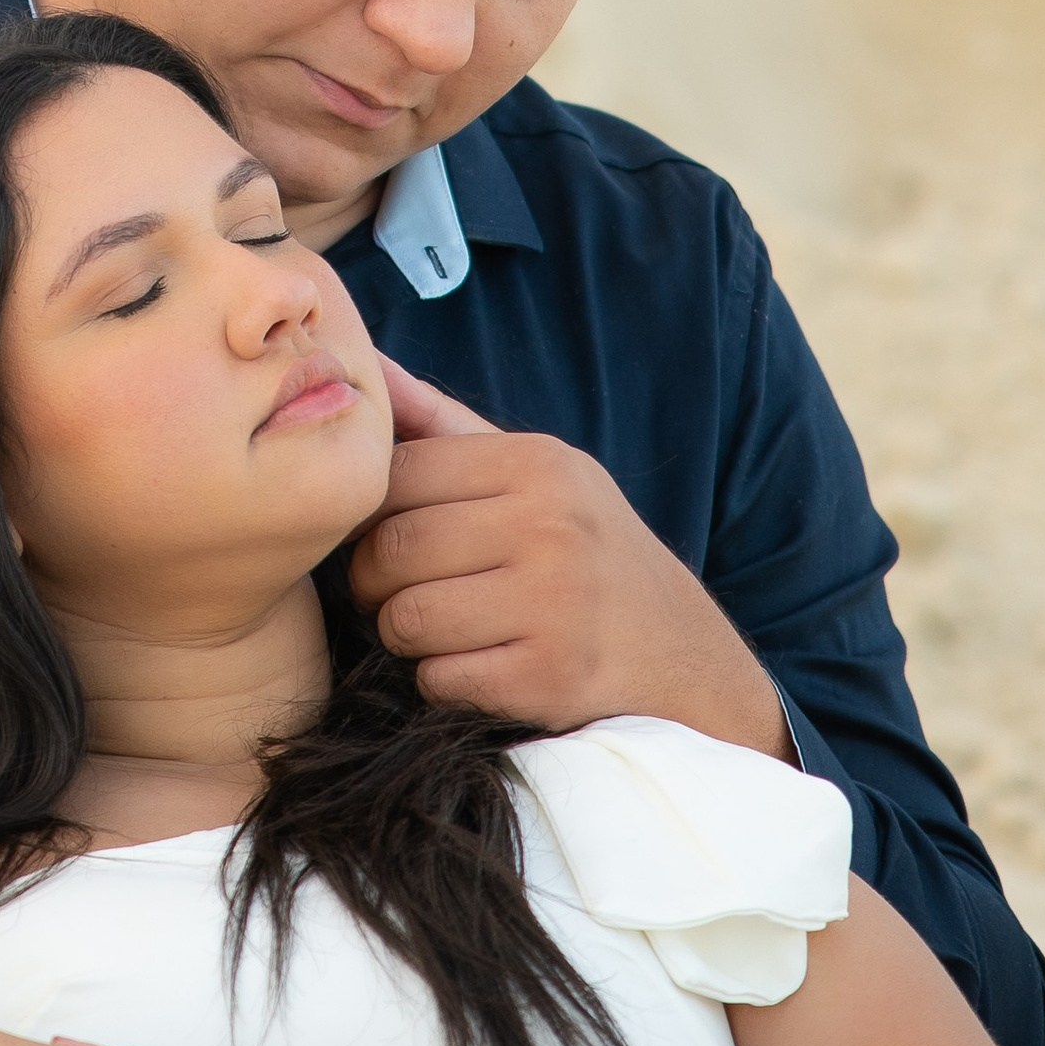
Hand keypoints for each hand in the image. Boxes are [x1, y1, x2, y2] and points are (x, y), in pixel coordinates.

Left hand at [350, 356, 791, 753]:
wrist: (677, 646)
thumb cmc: (580, 546)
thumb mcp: (533, 469)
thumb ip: (443, 422)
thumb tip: (368, 364)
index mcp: (539, 463)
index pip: (397, 474)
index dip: (371, 512)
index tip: (386, 535)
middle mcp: (551, 526)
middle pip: (391, 549)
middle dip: (372, 581)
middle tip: (392, 592)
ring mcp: (556, 604)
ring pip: (406, 619)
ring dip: (402, 634)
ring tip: (433, 627)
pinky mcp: (552, 677)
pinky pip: (438, 679)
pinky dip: (439, 681)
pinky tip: (475, 665)